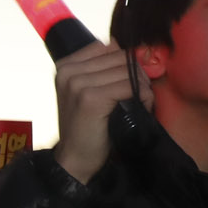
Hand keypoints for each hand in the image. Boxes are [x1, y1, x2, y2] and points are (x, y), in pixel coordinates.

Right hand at [52, 43, 148, 185]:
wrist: (75, 160)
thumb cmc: (87, 128)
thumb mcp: (88, 92)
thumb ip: (104, 70)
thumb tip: (135, 51)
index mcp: (66, 65)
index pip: (108, 47)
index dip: (124, 63)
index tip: (127, 84)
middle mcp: (69, 71)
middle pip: (119, 56)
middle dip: (136, 75)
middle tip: (139, 96)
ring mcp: (78, 84)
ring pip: (126, 70)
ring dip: (141, 86)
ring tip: (139, 103)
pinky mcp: (90, 98)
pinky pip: (129, 86)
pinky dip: (142, 96)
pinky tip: (140, 108)